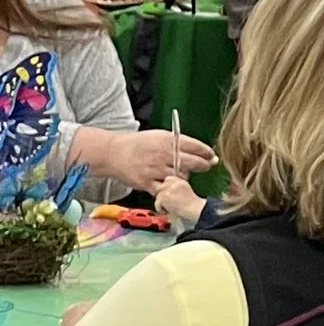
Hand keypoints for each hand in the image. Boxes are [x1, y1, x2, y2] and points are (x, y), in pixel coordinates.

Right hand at [90, 123, 212, 192]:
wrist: (113, 153)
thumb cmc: (136, 144)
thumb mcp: (159, 136)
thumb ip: (177, 142)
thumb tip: (195, 150)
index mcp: (169, 141)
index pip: (196, 147)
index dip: (207, 152)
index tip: (212, 156)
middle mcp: (165, 155)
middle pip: (194, 163)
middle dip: (204, 165)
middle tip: (207, 166)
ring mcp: (157, 171)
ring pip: (182, 178)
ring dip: (184, 177)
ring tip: (179, 174)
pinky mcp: (148, 183)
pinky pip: (166, 190)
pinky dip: (170, 189)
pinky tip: (169, 185)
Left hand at [155, 172, 205, 230]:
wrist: (194, 210)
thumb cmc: (192, 207)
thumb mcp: (186, 193)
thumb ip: (176, 190)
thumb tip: (165, 193)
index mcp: (181, 182)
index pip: (168, 179)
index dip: (165, 187)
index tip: (166, 195)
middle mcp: (175, 184)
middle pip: (161, 186)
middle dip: (161, 195)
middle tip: (164, 203)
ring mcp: (170, 189)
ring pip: (158, 195)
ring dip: (161, 203)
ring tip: (168, 209)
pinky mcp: (165, 196)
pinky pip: (157, 202)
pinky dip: (160, 208)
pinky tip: (167, 211)